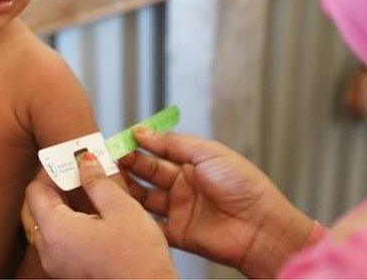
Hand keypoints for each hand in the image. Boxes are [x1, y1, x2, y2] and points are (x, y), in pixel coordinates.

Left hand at [22, 152, 175, 277]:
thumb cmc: (138, 256)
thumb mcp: (121, 208)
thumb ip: (97, 181)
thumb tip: (84, 161)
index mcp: (56, 231)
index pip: (35, 191)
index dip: (51, 172)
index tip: (70, 162)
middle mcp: (48, 250)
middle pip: (34, 209)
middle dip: (52, 187)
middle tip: (76, 173)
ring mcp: (55, 265)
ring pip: (43, 226)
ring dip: (57, 206)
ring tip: (84, 193)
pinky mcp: (66, 273)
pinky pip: (54, 242)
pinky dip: (63, 225)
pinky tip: (88, 217)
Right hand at [121, 129, 315, 277]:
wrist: (261, 228)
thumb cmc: (243, 186)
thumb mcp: (208, 153)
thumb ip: (173, 142)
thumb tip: (142, 132)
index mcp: (192, 164)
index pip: (157, 151)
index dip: (137, 146)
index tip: (116, 141)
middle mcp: (183, 185)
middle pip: (146, 173)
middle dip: (126, 165)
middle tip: (105, 159)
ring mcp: (179, 209)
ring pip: (144, 197)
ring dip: (126, 188)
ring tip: (107, 179)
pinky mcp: (176, 233)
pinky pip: (150, 224)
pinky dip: (135, 218)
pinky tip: (120, 207)